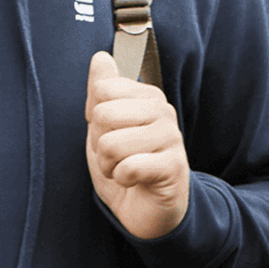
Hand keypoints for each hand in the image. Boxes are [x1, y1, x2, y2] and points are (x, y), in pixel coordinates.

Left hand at [85, 50, 190, 239]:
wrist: (147, 210)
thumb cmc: (126, 165)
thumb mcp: (105, 127)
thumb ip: (102, 91)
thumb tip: (101, 57)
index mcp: (147, 96)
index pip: (102, 90)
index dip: (95, 118)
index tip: (109, 132)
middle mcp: (162, 111)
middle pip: (103, 115)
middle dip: (99, 143)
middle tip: (115, 156)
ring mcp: (171, 138)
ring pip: (112, 143)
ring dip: (109, 165)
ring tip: (122, 169)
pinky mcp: (173, 167)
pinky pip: (129, 167)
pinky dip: (121, 178)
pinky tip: (133, 180)